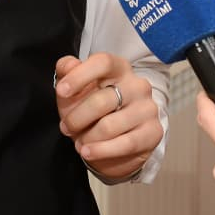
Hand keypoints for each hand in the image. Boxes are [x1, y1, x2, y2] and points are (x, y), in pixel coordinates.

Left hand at [55, 53, 163, 180]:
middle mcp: (138, 85)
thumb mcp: (75, 90)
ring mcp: (147, 108)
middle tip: (66, 127)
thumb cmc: (92, 111)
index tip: (61, 91)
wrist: (114, 144)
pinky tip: (88, 151)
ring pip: (108, 126)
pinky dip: (100, 151)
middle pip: (101, 101)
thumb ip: (68, 71)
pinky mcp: (153, 132)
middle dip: (76, 118)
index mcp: (119, 68)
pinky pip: (124, 144)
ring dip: (87, 138)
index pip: (103, 63)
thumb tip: (67, 65)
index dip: (80, 76)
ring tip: (80, 142)